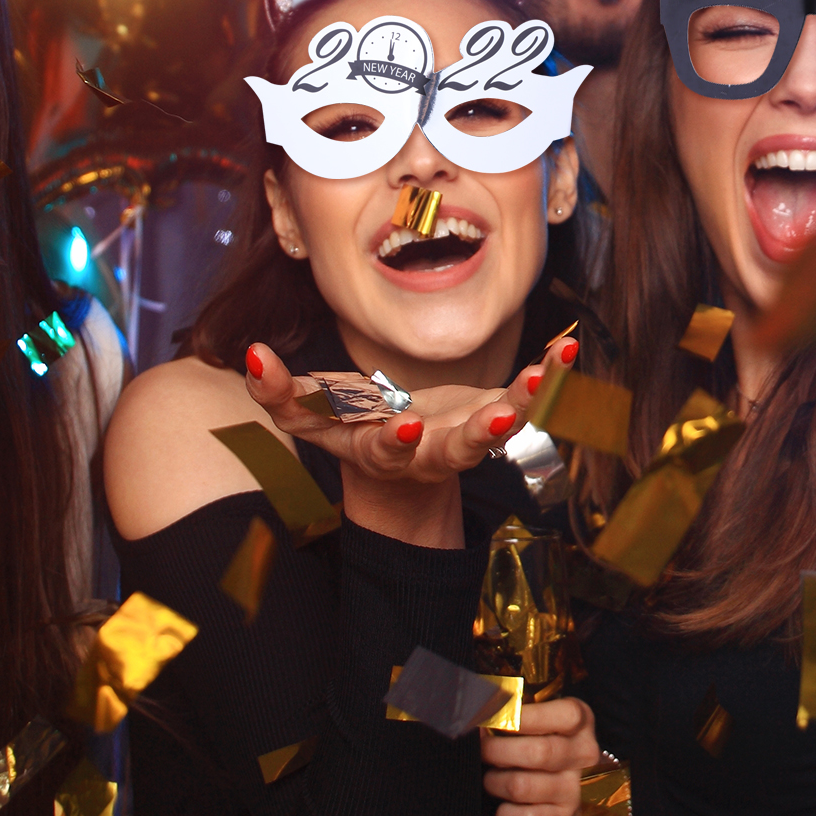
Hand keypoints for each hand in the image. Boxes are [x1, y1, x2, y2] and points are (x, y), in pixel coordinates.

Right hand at [242, 337, 579, 543]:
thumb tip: (251, 353)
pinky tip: (563, 349)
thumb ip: (276, 390)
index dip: (389, 441)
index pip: (372, 448)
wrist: (398, 466)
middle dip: (468, 436)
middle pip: (442, 453)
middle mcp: (418, 454)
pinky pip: (519, 399)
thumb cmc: (348, 429)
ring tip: (541, 380)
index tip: (402, 424)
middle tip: (488, 420)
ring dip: (517, 405)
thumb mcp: (307, 415)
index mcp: (369, 451)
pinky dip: (542, 377)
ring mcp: (457, 441)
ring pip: (488, 432)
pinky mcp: (487, 418)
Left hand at [481, 696, 602, 815]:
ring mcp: (576, 790)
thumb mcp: (545, 719)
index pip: (563, 715)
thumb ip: (519, 711)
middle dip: (497, 750)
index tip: (492, 717)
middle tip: (482, 749)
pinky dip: (505, 814)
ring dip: (495, 782)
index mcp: (580, 723)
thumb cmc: (548, 743)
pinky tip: (502, 806)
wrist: (579, 791)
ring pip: (523, 786)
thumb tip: (482, 709)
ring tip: (491, 778)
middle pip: (538, 752)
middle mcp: (583, 756)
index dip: (523, 716)